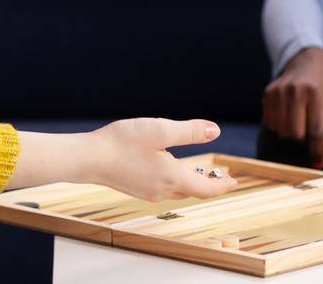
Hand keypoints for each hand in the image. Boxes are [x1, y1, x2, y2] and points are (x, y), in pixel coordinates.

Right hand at [9, 118, 238, 201]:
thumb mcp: (160, 130)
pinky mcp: (135, 188)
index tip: (235, 181)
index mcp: (172, 178)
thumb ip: (189, 131)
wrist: (87, 158)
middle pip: (193, 191)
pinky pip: (164, 188)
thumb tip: (215, 131)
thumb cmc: (122, 142)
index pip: (206, 188)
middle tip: (221, 176)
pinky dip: (175, 181)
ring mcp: (147, 191)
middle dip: (209, 184)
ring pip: (177, 190)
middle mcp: (162, 190)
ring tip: (199, 170)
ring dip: (191, 182)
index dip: (222, 185)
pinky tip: (169, 169)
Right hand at [261, 46, 322, 167]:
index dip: (318, 150)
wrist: (308, 61)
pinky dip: (281, 126)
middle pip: (297, 135)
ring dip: (293, 134)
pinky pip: (271, 124)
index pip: (317, 131)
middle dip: (306, 140)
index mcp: (317, 93)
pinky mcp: (268, 93)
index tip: (319, 161)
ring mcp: (279, 91)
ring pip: (282, 132)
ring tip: (302, 122)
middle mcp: (296, 91)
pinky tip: (290, 116)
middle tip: (312, 131)